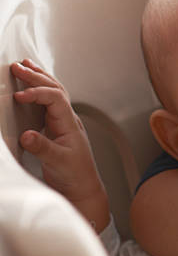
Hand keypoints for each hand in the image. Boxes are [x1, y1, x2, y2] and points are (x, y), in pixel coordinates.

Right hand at [11, 59, 108, 231]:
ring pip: (53, 93)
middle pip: (55, 89)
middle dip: (37, 76)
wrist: (82, 188)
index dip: (38, 93)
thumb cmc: (75, 175)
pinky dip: (38, 92)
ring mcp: (61, 123)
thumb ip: (42, 148)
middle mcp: (67, 119)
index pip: (56, 98)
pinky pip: (47, 104)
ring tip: (25, 66)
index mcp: (70, 124)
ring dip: (39, 79)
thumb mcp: (58, 162)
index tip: (19, 95)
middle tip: (18, 66)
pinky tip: (29, 88)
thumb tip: (26, 135)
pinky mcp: (54, 129)